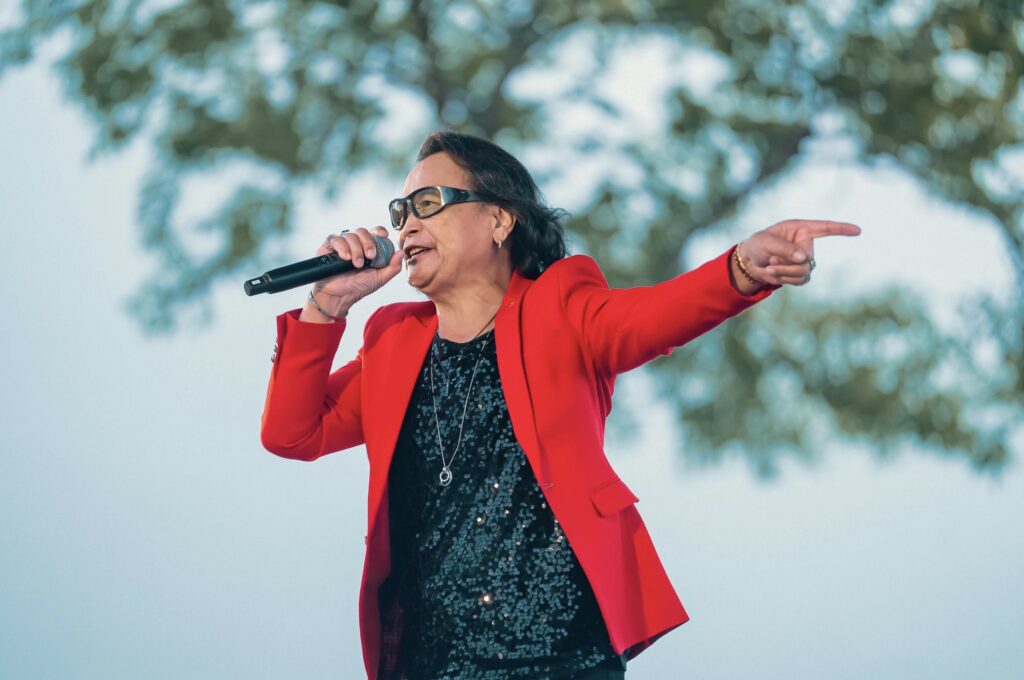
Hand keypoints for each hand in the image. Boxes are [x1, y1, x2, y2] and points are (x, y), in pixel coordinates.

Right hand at [313, 226, 403, 302]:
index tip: (384, 235)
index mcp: (367, 248)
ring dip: (356, 249)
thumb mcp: (380, 278)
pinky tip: (345, 258)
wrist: (340, 297)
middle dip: (368, 242)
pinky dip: (342, 247)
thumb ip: (393, 267)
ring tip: (356, 264)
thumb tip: (401, 252)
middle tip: (370, 256)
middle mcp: (354, 244)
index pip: (373, 232)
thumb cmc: (359, 287)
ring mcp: (341, 245)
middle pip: (362, 231)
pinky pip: (335, 239)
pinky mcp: (328, 248)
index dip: (379, 230)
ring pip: (350, 235)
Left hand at [739, 219, 861, 286]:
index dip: (841, 229)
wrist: (748, 262)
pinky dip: (785, 279)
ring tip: (769, 267)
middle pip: (809, 258)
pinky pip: (801, 280)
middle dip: (788, 263)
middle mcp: (805, 244)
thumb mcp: (767, 243)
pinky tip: (774, 274)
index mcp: (800, 229)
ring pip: (805, 271)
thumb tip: (804, 258)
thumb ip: (785, 249)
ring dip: (785, 272)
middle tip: (770, 260)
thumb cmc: (757, 245)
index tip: (857, 230)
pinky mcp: (800, 273)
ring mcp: (804, 259)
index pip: (825, 228)